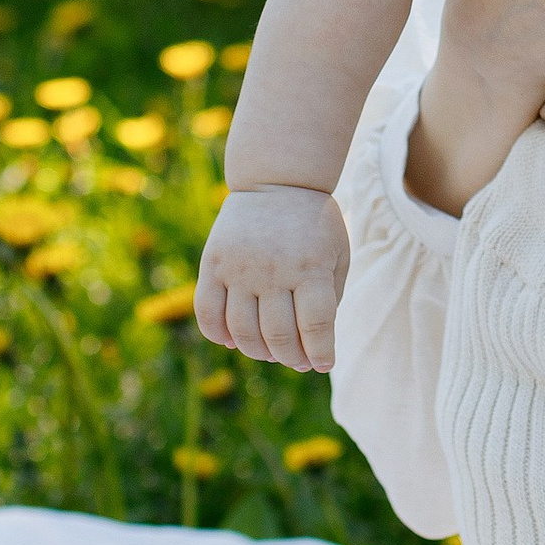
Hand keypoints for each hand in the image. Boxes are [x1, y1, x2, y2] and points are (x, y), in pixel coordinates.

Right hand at [196, 183, 346, 372]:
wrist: (278, 180)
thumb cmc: (314, 225)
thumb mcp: (337, 255)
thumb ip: (331, 299)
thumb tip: (313, 347)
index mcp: (311, 268)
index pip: (316, 327)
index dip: (321, 353)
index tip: (323, 364)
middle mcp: (273, 270)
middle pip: (278, 335)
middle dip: (292, 357)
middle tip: (298, 360)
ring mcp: (239, 267)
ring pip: (242, 331)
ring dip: (258, 351)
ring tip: (270, 351)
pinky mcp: (213, 263)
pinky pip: (207, 312)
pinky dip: (217, 335)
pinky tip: (232, 341)